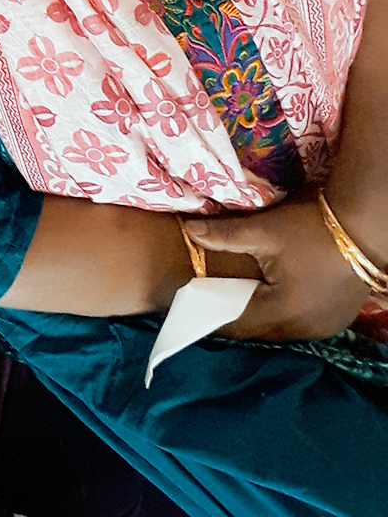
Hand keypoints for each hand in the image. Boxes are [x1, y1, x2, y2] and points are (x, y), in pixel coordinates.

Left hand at [185, 191, 370, 340]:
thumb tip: (189, 232)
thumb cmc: (312, 228)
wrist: (366, 226)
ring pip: (278, 329)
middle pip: (257, 330)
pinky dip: (281, 314)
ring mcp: (323, 328)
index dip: (210, 312)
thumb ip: (226, 235)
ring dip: (258, 315)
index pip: (236, 322)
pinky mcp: (335, 320)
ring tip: (237, 295)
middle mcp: (303, 329)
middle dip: (233, 315)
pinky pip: (297, 325)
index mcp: (283, 312)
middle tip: (211, 296)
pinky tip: (271, 296)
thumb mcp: (266, 230)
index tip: (190, 302)